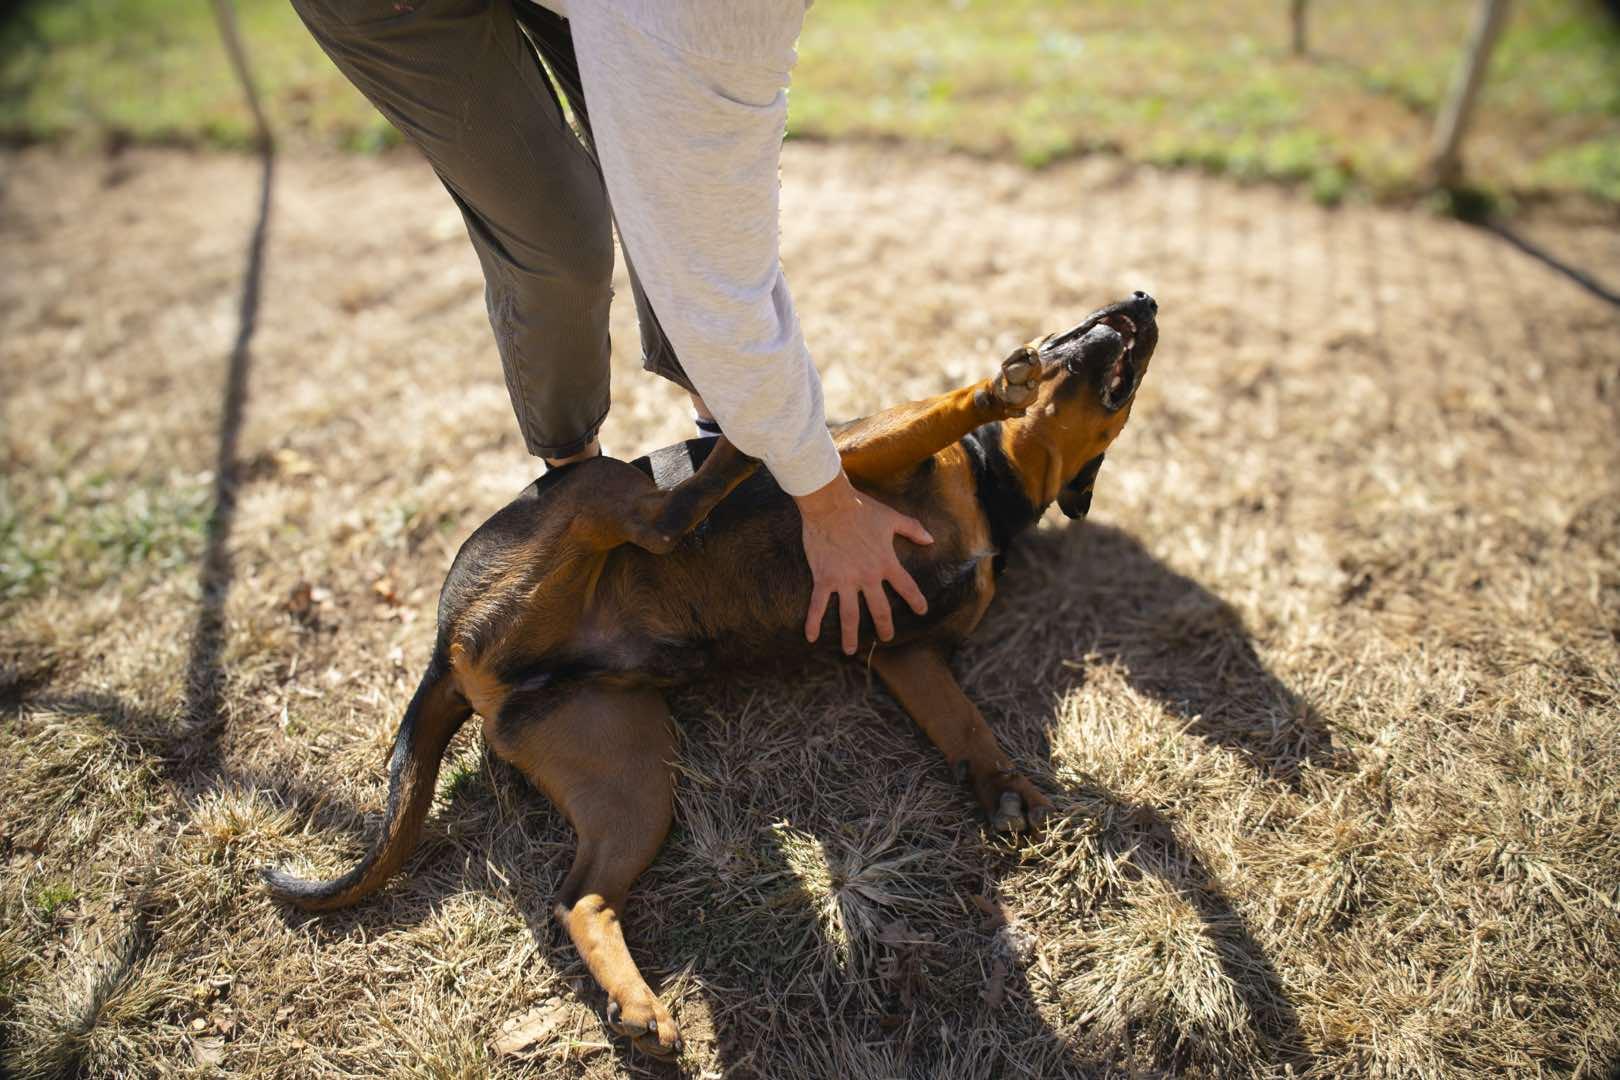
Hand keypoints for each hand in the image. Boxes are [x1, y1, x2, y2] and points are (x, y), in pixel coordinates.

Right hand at [795, 471, 932, 654]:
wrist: (830, 504)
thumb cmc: (861, 509)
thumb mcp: (892, 517)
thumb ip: (913, 529)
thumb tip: (931, 539)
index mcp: (886, 562)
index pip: (907, 587)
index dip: (916, 600)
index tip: (921, 611)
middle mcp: (868, 576)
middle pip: (880, 609)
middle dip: (884, 627)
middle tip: (886, 638)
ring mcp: (845, 580)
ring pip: (849, 616)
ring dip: (850, 636)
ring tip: (850, 651)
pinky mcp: (824, 578)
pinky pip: (818, 605)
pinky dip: (813, 622)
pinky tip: (810, 637)